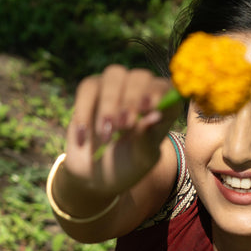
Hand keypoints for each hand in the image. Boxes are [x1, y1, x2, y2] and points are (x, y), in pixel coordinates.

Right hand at [63, 65, 181, 197]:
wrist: (95, 176)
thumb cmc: (127, 167)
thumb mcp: (141, 159)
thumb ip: (148, 139)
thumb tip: (154, 116)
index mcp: (163, 107)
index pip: (166, 88)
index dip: (158, 93)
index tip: (148, 108)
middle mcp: (141, 91)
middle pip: (140, 77)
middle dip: (132, 99)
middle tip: (124, 125)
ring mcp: (116, 87)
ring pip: (114, 74)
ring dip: (110, 103)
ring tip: (105, 134)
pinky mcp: (91, 90)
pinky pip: (88, 87)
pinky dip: (84, 112)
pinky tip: (83, 138)